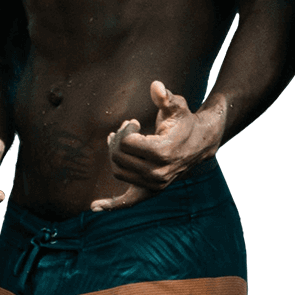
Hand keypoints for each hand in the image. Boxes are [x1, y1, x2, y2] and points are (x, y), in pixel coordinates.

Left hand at [91, 80, 222, 211]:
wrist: (201, 143)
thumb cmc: (185, 121)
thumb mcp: (177, 106)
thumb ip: (166, 97)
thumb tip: (156, 86)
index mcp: (163, 152)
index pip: (126, 142)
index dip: (125, 129)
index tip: (134, 122)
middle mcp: (158, 173)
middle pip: (118, 156)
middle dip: (117, 139)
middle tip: (126, 128)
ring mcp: (155, 184)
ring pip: (117, 170)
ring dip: (114, 155)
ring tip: (121, 141)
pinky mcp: (152, 191)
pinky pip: (128, 201)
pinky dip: (111, 205)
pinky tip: (94, 207)